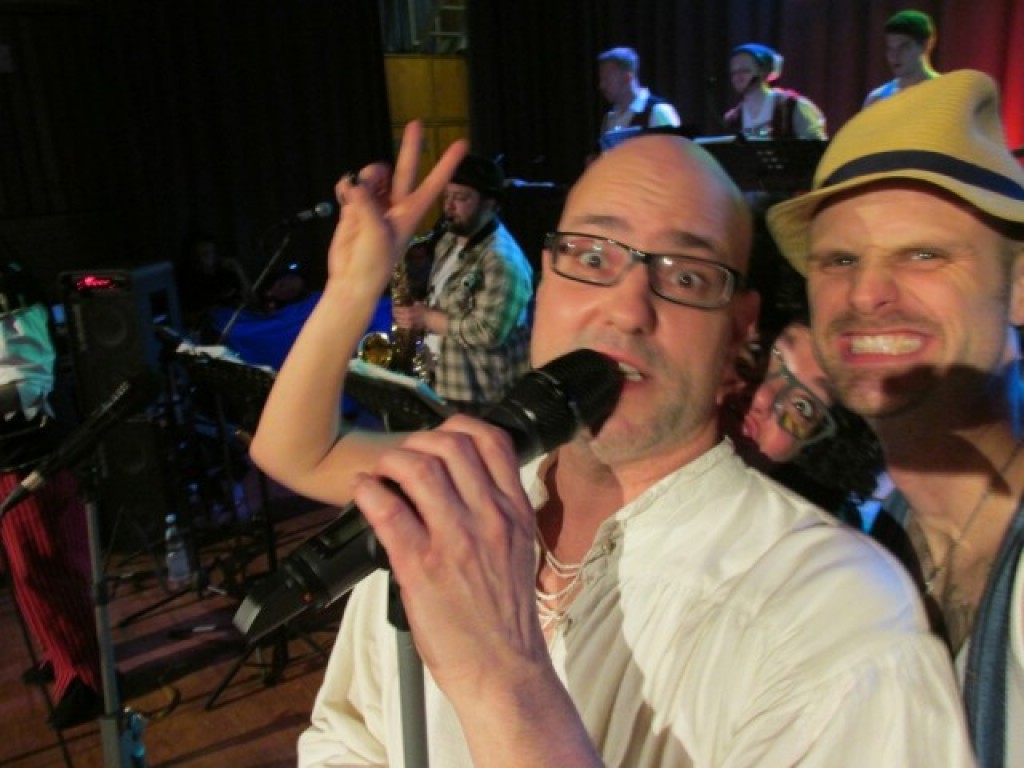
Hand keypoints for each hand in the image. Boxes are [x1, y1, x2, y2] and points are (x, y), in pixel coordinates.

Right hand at [326, 122, 467, 297]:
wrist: (352, 279)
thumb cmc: (373, 262)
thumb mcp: (377, 231)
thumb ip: (366, 202)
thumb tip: (352, 183)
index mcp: (411, 212)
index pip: (434, 183)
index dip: (447, 164)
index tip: (462, 144)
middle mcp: (396, 204)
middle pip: (405, 168)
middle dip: (410, 147)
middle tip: (417, 122)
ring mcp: (375, 204)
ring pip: (372, 174)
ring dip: (364, 179)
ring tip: (356, 198)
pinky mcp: (354, 207)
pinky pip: (350, 184)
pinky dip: (345, 187)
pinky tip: (343, 197)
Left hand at [352, 416, 548, 695]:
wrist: (504, 669)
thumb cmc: (507, 615)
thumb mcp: (519, 549)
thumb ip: (497, 511)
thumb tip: (460, 483)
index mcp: (514, 512)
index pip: (493, 441)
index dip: (458, 426)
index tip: (439, 435)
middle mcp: (489, 518)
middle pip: (452, 445)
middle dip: (418, 441)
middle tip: (403, 457)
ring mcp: (456, 540)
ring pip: (419, 468)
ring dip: (390, 461)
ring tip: (381, 473)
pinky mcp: (422, 567)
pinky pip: (388, 510)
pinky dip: (368, 492)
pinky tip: (363, 492)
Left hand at [392, 302, 426, 330]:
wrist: (430, 320)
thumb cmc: (425, 311)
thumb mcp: (419, 304)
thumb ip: (414, 304)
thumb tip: (413, 303)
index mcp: (408, 310)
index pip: (398, 309)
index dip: (394, 308)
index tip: (392, 307)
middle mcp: (406, 317)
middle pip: (397, 316)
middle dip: (394, 314)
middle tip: (392, 312)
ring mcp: (408, 323)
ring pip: (398, 321)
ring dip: (396, 319)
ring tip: (395, 317)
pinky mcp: (410, 327)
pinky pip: (403, 326)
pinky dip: (400, 324)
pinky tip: (399, 323)